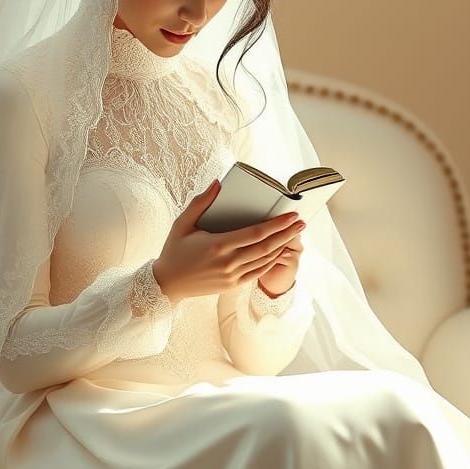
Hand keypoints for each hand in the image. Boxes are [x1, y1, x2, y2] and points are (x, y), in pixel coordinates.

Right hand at [151, 178, 306, 304]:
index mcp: (218, 245)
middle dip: (287, 234)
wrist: (167, 283)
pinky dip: (271, 261)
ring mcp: (232, 276)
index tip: (291, 215)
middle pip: (266, 247)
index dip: (276, 225)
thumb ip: (200, 202)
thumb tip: (218, 183)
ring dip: (283, 246)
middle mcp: (228, 262)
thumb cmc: (174, 250)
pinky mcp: (232, 285)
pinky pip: (258, 272)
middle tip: (302, 222)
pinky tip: (280, 251)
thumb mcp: (182, 224)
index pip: (255, 234)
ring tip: (296, 234)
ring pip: (265, 260)